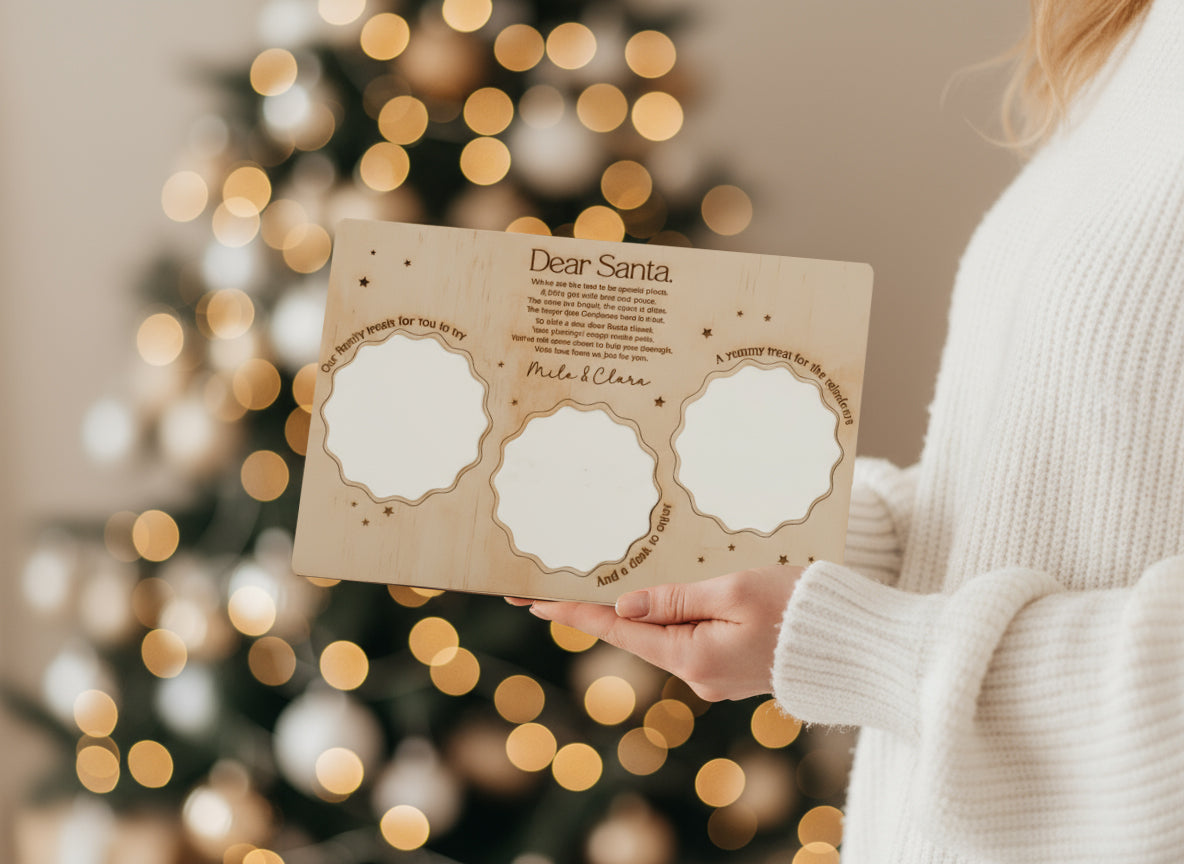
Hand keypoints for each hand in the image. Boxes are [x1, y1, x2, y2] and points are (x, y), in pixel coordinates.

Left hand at [507, 566, 802, 701]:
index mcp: (692, 656)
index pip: (617, 631)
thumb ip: (675, 600)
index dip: (574, 612)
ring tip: (594, 582)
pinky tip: (655, 597)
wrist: (853, 646)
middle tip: (547, 587)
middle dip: (594, 608)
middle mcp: (698, 673)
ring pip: (662, 635)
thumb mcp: (733, 591)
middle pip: (634, 635)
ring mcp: (716, 674)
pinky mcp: (733, 666)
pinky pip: (688, 638)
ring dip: (632, 611)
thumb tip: (624, 608)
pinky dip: (667, 617)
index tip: (534, 601)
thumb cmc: (799, 610)